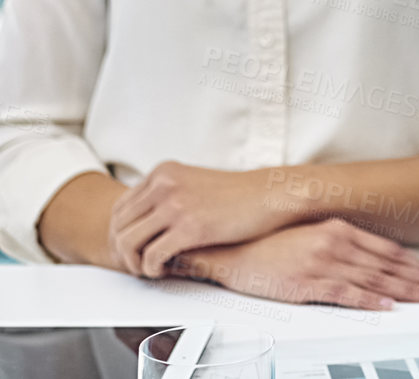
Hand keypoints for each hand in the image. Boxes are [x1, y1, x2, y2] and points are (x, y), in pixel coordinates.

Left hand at [109, 162, 282, 276]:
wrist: (273, 194)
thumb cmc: (240, 195)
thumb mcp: (196, 183)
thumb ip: (168, 195)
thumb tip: (144, 223)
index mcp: (164, 173)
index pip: (121, 207)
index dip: (119, 234)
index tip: (130, 250)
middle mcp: (165, 184)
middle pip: (119, 226)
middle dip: (123, 252)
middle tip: (136, 265)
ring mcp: (177, 204)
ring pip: (129, 242)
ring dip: (134, 263)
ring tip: (149, 270)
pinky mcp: (191, 227)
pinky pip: (152, 256)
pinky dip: (151, 269)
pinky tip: (163, 270)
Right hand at [167, 217, 418, 309]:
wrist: (232, 249)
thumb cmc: (270, 244)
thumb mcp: (312, 235)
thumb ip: (342, 244)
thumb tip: (372, 258)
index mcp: (340, 229)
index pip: (389, 249)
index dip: (416, 263)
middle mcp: (336, 242)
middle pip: (388, 264)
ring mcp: (323, 262)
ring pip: (375, 278)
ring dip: (405, 290)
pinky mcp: (308, 282)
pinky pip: (346, 293)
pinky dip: (369, 300)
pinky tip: (387, 306)